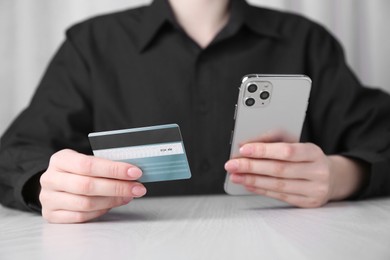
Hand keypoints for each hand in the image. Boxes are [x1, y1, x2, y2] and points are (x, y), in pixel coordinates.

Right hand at [39, 149, 146, 222]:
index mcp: (60, 159)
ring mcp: (49, 198)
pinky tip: (112, 204)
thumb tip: (132, 172)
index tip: (134, 172)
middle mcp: (51, 179)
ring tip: (127, 196)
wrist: (54, 184)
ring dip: (112, 200)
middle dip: (117, 187)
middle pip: (88, 186)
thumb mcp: (86, 161)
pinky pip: (81, 216)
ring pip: (86, 203)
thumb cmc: (75, 171)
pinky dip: (101, 211)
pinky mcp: (51, 215)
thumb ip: (105, 165)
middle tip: (137, 187)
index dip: (114, 169)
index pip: (89, 165)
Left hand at [225, 138, 366, 207]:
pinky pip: (280, 196)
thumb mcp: (295, 143)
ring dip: (252, 179)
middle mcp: (317, 172)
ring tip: (235, 175)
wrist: (331, 177)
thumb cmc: (307, 158)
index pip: (286, 151)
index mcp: (314, 152)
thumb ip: (271, 140)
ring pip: (278, 184)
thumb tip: (246, 145)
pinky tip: (248, 184)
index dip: (263, 150)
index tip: (243, 149)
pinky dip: (261, 189)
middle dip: (251, 166)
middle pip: (279, 169)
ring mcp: (314, 189)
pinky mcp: (307, 202)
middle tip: (232, 164)